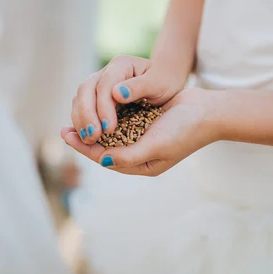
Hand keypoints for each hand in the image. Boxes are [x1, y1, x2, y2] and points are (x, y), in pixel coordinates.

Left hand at [61, 88, 219, 175]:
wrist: (208, 111)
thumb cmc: (185, 130)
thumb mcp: (155, 146)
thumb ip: (127, 155)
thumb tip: (99, 158)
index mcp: (143, 165)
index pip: (106, 158)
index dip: (84, 148)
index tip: (67, 135)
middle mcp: (141, 154)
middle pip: (105, 149)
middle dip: (86, 139)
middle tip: (64, 130)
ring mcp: (144, 137)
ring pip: (112, 136)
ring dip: (94, 127)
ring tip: (76, 119)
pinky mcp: (146, 122)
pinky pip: (122, 122)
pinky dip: (107, 117)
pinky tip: (96, 108)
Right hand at [68, 55, 186, 145]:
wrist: (164, 78)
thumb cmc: (165, 81)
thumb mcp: (159, 83)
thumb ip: (139, 87)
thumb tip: (117, 93)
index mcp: (121, 65)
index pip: (104, 85)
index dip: (103, 108)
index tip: (108, 128)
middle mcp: (105, 71)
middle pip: (86, 90)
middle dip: (86, 115)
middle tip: (93, 137)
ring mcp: (98, 82)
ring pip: (80, 98)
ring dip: (80, 120)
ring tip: (88, 140)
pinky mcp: (96, 95)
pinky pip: (82, 106)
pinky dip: (81, 121)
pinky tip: (85, 137)